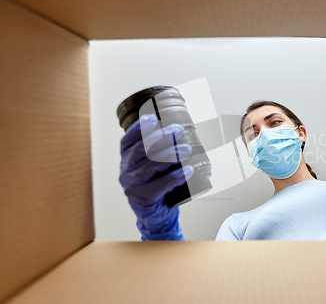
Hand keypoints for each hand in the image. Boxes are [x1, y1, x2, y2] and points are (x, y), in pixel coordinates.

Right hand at [119, 113, 193, 239]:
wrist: (157, 218)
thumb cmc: (159, 188)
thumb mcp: (157, 168)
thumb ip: (161, 152)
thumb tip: (180, 132)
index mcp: (127, 161)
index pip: (127, 141)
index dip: (138, 128)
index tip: (152, 118)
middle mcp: (126, 171)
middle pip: (141, 150)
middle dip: (161, 137)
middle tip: (178, 130)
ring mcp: (132, 186)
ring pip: (150, 165)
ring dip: (171, 154)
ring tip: (187, 149)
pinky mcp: (143, 199)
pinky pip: (161, 184)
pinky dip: (176, 176)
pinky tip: (188, 170)